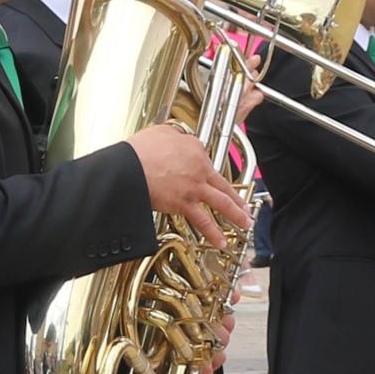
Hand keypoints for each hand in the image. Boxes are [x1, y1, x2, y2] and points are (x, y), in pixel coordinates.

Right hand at [128, 123, 248, 244]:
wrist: (130, 167)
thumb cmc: (140, 150)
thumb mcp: (159, 131)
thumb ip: (172, 134)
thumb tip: (174, 136)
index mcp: (194, 148)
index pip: (204, 158)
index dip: (204, 167)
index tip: (205, 173)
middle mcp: (200, 168)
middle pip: (223, 183)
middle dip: (236, 196)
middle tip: (244, 204)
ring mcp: (195, 187)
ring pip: (222, 202)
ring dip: (236, 214)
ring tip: (244, 222)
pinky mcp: (185, 204)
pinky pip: (203, 221)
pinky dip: (213, 233)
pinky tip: (221, 242)